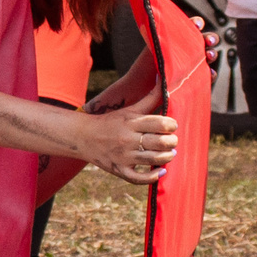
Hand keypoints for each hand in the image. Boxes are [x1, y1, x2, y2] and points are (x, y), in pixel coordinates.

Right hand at [63, 89, 178, 184]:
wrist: (84, 137)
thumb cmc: (111, 121)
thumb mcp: (129, 109)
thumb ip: (150, 98)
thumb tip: (163, 77)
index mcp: (132, 122)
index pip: (162, 124)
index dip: (172, 125)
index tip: (170, 126)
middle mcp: (128, 139)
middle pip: (161, 142)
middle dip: (172, 142)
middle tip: (171, 141)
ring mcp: (123, 156)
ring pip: (154, 159)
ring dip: (167, 157)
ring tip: (168, 153)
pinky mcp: (119, 170)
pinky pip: (139, 178)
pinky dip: (153, 177)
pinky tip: (160, 171)